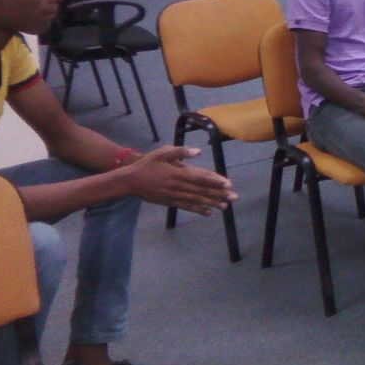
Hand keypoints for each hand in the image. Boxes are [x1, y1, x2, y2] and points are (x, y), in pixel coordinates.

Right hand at [120, 146, 236, 215]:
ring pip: (196, 200)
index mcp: (178, 173)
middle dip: (219, 194)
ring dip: (212, 203)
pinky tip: (208, 212)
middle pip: (202, 190)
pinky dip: (198, 210)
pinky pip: (186, 207)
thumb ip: (180, 151)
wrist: (130, 181)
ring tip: (225, 206)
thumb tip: (198, 152)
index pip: (201, 177)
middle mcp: (178, 186)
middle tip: (234, 197)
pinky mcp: (170, 202)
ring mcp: (174, 196)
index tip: (228, 183)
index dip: (215, 181)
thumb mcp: (162, 153)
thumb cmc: (148, 164)